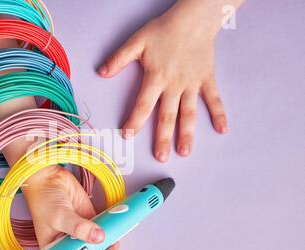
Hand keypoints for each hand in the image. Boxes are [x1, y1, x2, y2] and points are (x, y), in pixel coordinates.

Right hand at [22, 165, 119, 249]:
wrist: (50, 178)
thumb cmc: (43, 199)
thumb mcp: (58, 216)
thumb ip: (79, 228)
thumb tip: (98, 237)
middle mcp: (68, 246)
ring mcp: (81, 236)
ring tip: (112, 247)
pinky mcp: (92, 224)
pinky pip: (105, 236)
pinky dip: (112, 238)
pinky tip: (115, 235)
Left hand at [98, 7, 227, 161]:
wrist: (193, 18)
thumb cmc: (164, 29)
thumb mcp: (137, 41)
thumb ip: (119, 59)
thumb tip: (101, 73)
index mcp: (156, 78)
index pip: (143, 105)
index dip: (135, 121)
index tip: (128, 135)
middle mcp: (174, 85)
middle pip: (167, 116)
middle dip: (163, 138)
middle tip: (161, 157)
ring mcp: (192, 84)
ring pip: (189, 113)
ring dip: (188, 133)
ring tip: (185, 152)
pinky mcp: (206, 79)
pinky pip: (214, 99)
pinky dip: (219, 114)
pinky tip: (222, 130)